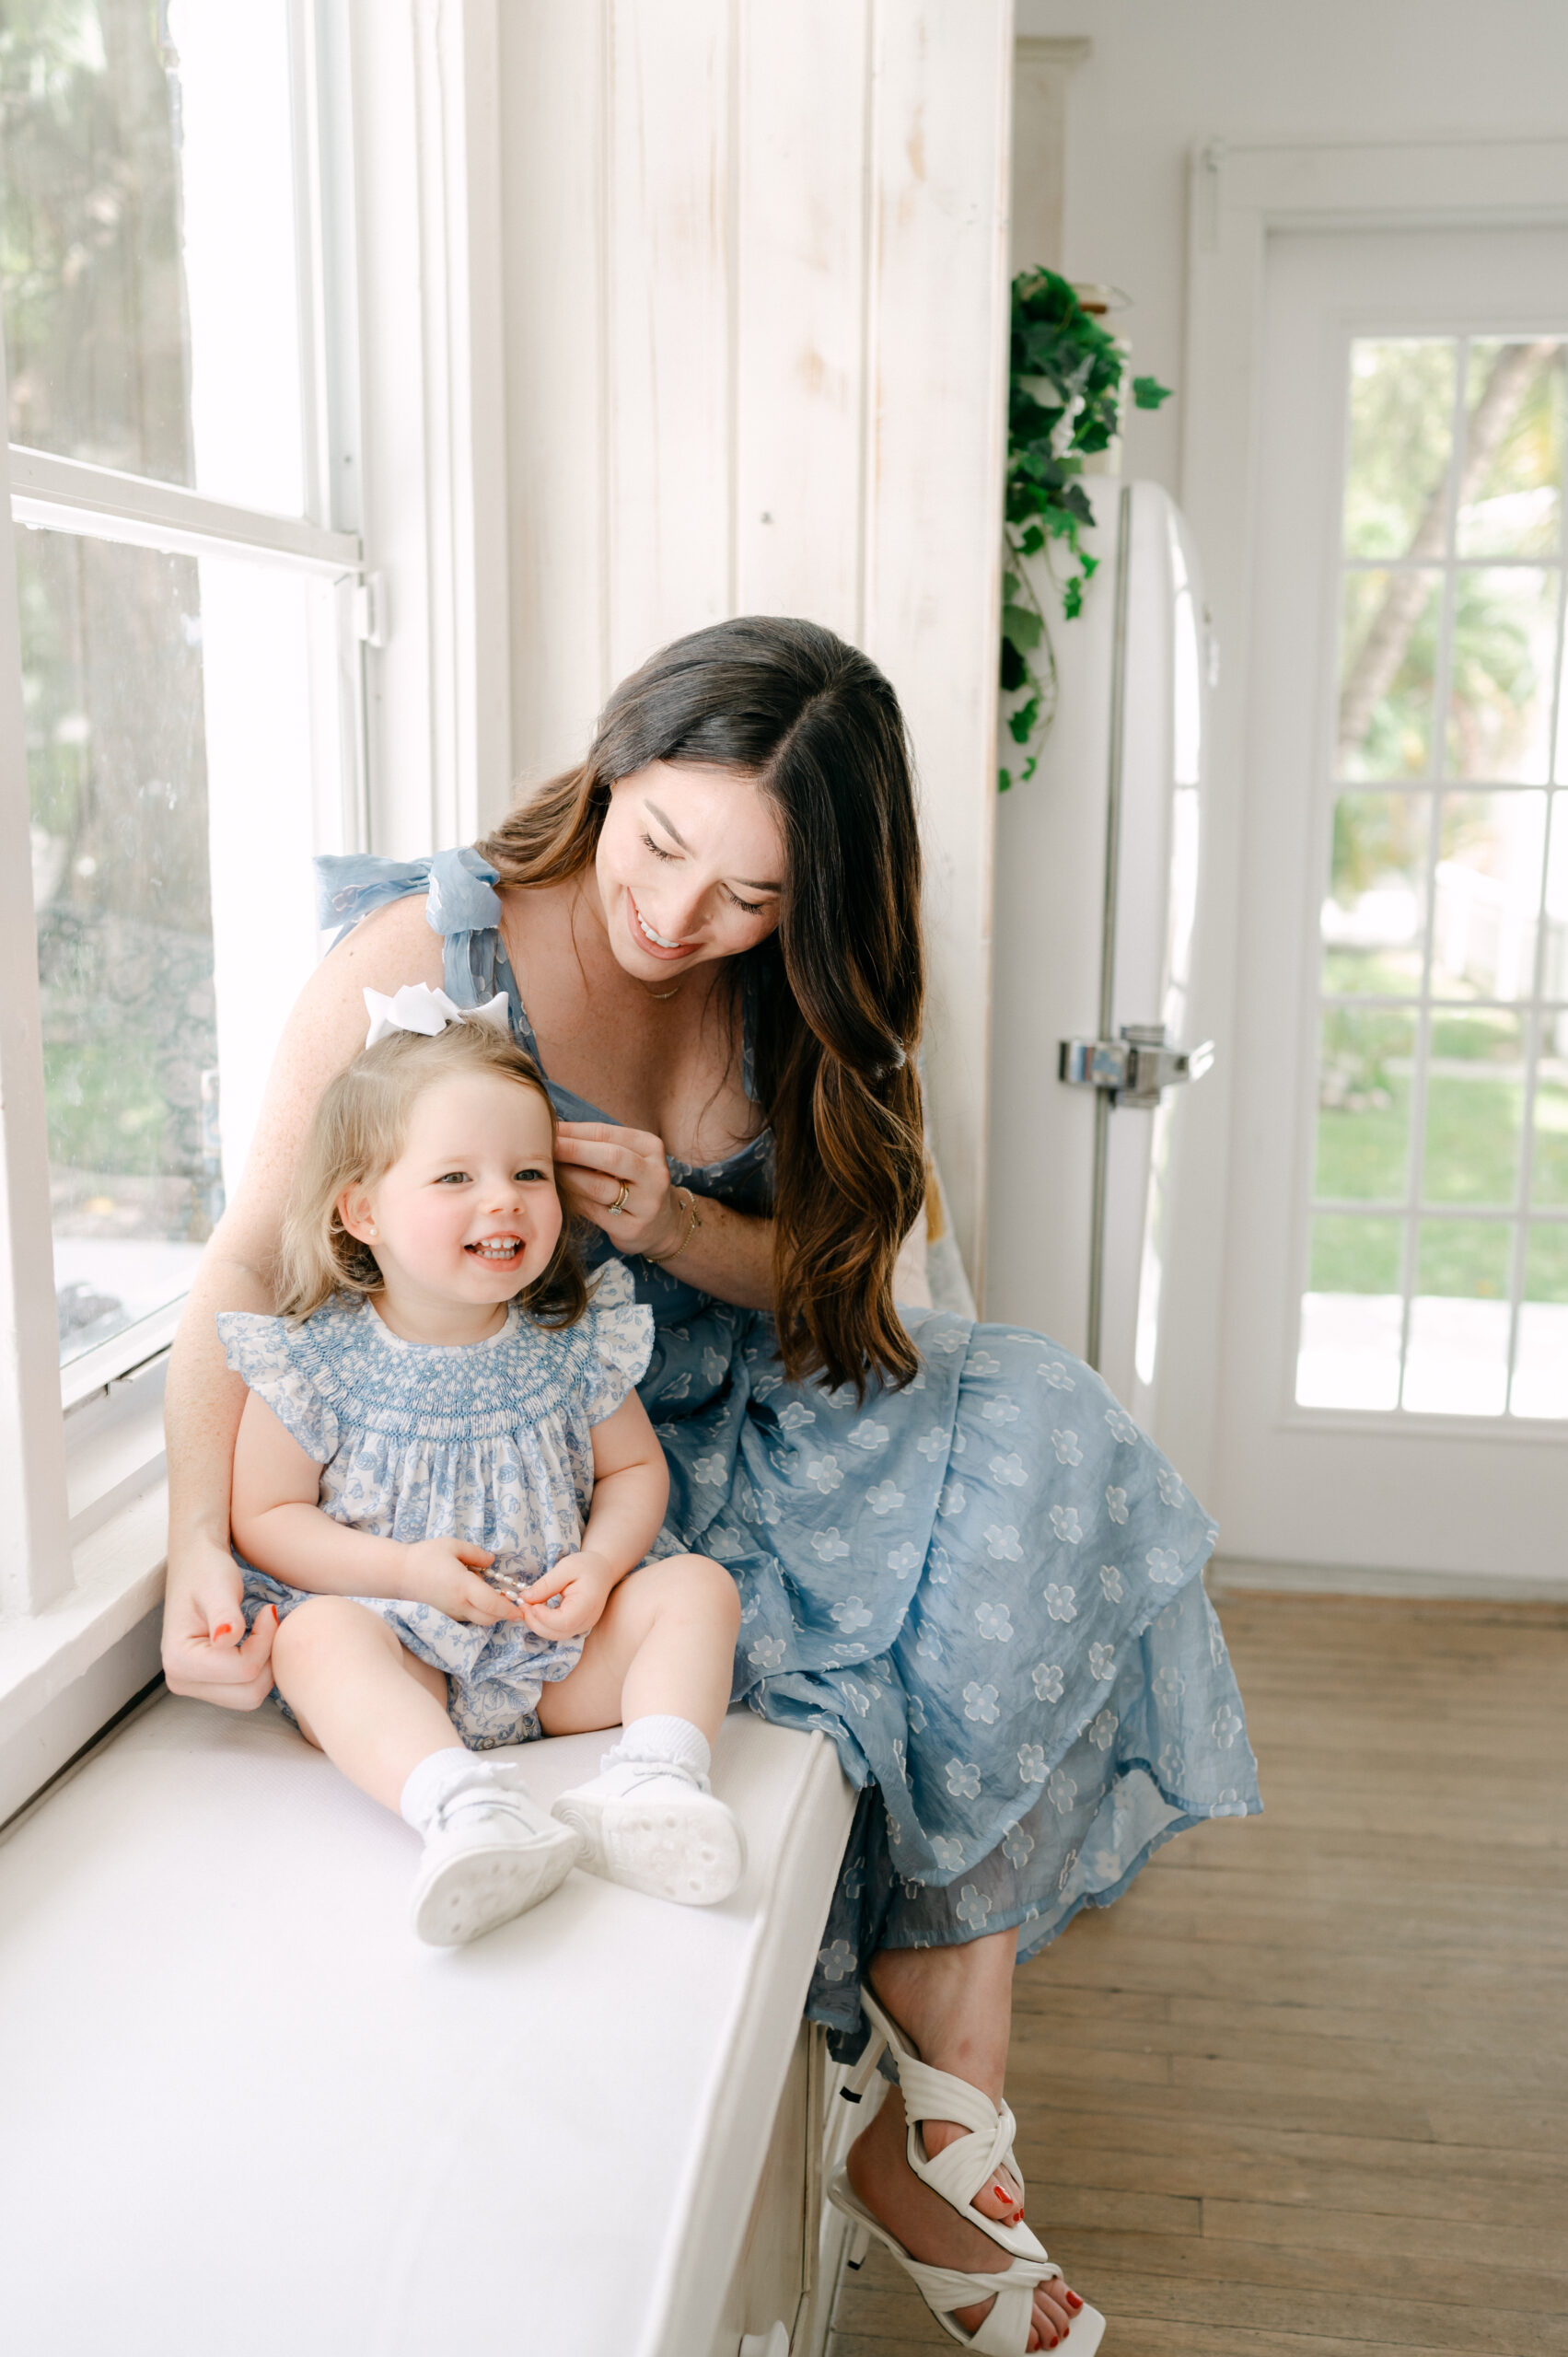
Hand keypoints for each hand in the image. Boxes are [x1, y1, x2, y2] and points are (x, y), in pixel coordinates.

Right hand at [161, 1534, 277, 1709]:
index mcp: (179, 1660)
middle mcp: (181, 1681)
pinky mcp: (209, 1685)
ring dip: (266, 1665)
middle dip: (268, 1658)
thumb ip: (223, 1613)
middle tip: (269, 1623)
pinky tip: (257, 1643)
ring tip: (262, 1631)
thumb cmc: (207, 1571)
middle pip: (249, 1693)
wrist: (196, 1566)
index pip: (243, 1669)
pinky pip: (247, 1691)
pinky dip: (261, 1669)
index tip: (269, 1611)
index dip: (265, 1641)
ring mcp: (195, 1687)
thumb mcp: (217, 1585)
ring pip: (251, 1696)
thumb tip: (226, 1638)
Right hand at [403, 1537, 525, 1625]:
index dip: (509, 1609)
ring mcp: (452, 1613)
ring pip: (480, 1620)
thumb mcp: (453, 1546)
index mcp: (464, 1587)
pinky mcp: (447, 1615)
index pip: (493, 1605)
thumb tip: (492, 1562)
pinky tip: (474, 1594)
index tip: (521, 1609)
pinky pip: (469, 1616)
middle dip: (504, 1612)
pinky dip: (478, 1610)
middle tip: (510, 1597)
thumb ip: (476, 1554)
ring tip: (489, 1591)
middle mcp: (459, 1605)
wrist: (398, 1574)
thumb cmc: (425, 1556)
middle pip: (490, 1618)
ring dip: (490, 1611)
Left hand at [515, 1549, 616, 1640]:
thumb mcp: (565, 1567)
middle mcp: (586, 1621)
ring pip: (555, 1635)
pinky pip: (557, 1631)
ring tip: (526, 1606)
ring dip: (537, 1624)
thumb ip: (546, 1584)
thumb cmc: (586, 1566)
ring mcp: (582, 1626)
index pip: (564, 1621)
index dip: (544, 1617)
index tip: (529, 1604)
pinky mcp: (576, 1626)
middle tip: (522, 1605)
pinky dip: (543, 1624)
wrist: (603, 1570)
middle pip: (557, 1632)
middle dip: (535, 1622)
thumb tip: (524, 1598)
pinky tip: (535, 1610)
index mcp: (587, 1605)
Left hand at [553, 1121, 684, 1255]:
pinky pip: (593, 1212)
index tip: (549, 1127)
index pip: (607, 1133)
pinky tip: (559, 1193)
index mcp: (651, 1148)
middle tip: (545, 1147)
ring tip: (549, 1171)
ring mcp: (646, 1204)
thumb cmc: (636, 1183)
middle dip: (572, 1150)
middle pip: (609, 1157)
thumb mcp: (630, 1157)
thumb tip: (555, 1129)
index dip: (574, 1130)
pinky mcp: (631, 1229)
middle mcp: (654, 1175)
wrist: (666, 1226)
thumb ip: (599, 1144)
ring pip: (599, 1187)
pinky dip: (572, 1200)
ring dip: (569, 1177)